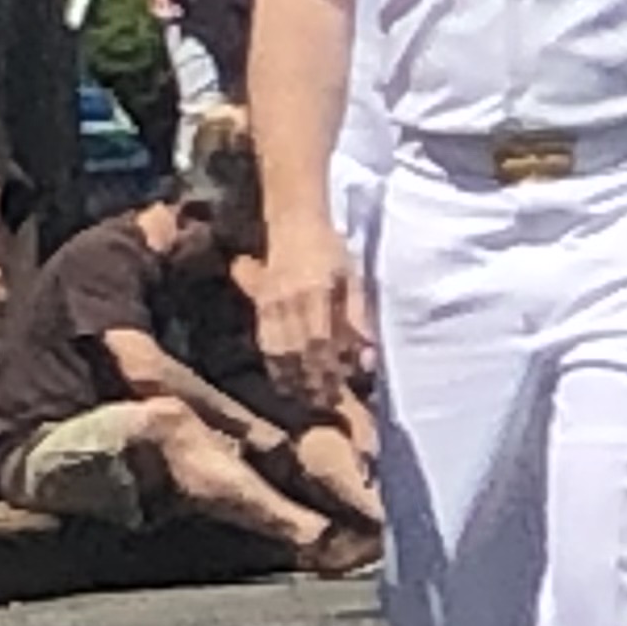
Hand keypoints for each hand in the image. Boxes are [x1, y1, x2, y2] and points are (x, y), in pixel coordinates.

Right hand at [258, 221, 372, 413]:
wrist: (294, 223)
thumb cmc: (331, 250)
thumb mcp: (354, 277)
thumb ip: (360, 316)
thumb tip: (368, 352)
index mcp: (316, 293)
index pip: (321, 341)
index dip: (329, 367)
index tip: (341, 387)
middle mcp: (289, 301)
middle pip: (297, 351)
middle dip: (311, 379)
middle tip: (326, 402)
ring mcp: (270, 303)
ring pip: (278, 350)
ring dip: (292, 377)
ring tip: (306, 398)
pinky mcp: (258, 305)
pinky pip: (264, 340)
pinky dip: (275, 363)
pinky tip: (284, 379)